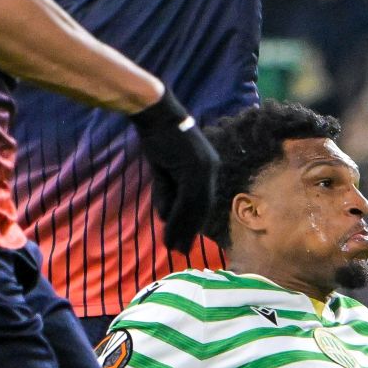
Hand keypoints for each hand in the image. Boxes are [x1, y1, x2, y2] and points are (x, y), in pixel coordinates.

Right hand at [131, 90, 218, 254]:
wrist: (155, 116)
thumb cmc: (158, 138)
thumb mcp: (164, 170)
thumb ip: (168, 192)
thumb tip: (166, 217)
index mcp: (208, 168)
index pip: (203, 202)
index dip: (193, 223)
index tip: (185, 240)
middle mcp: (212, 169)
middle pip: (202, 208)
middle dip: (190, 231)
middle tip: (180, 251)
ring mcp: (205, 168)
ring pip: (195, 207)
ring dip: (183, 228)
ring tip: (172, 246)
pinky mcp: (195, 168)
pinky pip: (187, 199)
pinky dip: (178, 216)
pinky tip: (168, 229)